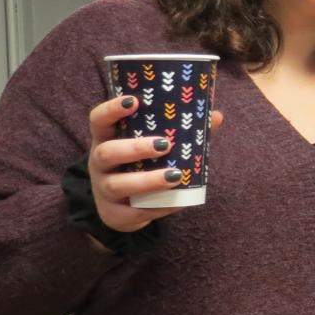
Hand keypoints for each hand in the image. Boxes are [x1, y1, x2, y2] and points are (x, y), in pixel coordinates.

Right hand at [87, 95, 224, 232]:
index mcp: (106, 139)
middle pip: (106, 153)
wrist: (121, 208)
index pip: (98, 120)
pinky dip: (159, 207)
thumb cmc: (140, 165)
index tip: (134, 100)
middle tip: (165, 144)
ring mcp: (103, 190)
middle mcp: (99, 164)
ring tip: (175, 175)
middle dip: (135, 148)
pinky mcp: (113, 214)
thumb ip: (181, 131)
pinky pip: (134, 212)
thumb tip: (216, 116)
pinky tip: (179, 201)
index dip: (111, 109)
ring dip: (148, 180)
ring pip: (117, 185)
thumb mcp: (150, 147)